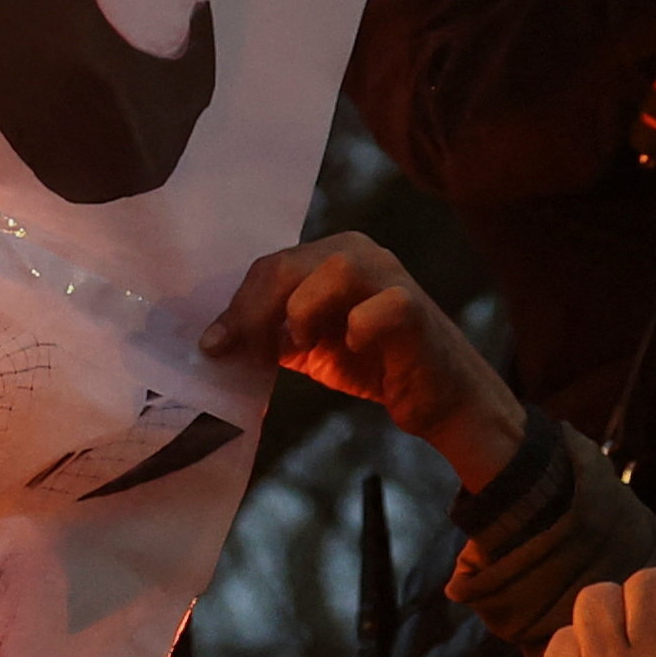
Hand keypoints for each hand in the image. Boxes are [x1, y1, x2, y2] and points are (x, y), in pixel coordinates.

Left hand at [202, 235, 524, 489]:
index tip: (213, 346)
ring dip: (303, 309)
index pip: (270, 267)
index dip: (236, 306)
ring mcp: (393, 278)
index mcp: (330, 257)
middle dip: (253, 311)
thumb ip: (270, 336)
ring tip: (299, 345)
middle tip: (235, 352)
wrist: (442, 402)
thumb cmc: (376, 365)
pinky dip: (361, 327)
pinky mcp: (417, 311)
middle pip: (290, 264)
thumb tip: (215, 344)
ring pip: (336, 268)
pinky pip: (384, 306)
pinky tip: (354, 348)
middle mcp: (361, 255)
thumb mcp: (311, 347)